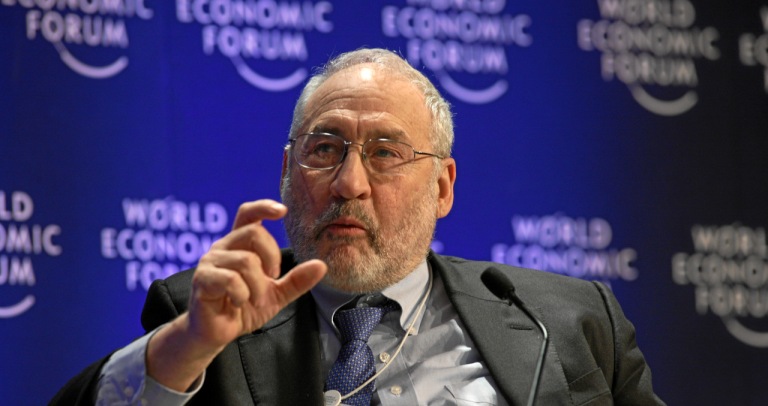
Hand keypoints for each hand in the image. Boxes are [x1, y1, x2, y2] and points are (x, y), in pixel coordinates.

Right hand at [187, 199, 325, 347]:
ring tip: (256, 300)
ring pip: (245, 261)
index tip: (283, 211)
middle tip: (272, 278)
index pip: (248, 214)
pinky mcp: (202, 279)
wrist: (218, 334)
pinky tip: (239, 302)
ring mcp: (210, 262)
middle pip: (253, 233)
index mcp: (239, 245)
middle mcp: (223, 247)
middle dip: (272, 257)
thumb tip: (321, 266)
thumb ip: (296, 280)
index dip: (263, 207)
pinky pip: (230, 279)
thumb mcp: (277, 295)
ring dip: (259, 285)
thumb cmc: (244, 309)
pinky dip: (242, 294)